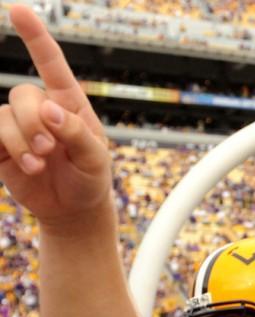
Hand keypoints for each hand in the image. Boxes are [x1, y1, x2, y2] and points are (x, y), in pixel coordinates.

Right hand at [0, 5, 111, 230]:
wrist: (74, 209)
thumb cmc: (91, 178)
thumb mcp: (96, 159)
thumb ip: (77, 133)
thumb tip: (50, 109)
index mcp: (69, 104)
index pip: (51, 63)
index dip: (35, 36)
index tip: (18, 9)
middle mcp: (41, 109)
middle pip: (23, 95)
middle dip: (33, 123)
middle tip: (48, 150)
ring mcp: (19, 126)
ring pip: (4, 116)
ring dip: (21, 141)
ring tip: (39, 165)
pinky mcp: (2, 145)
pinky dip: (6, 149)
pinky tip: (24, 167)